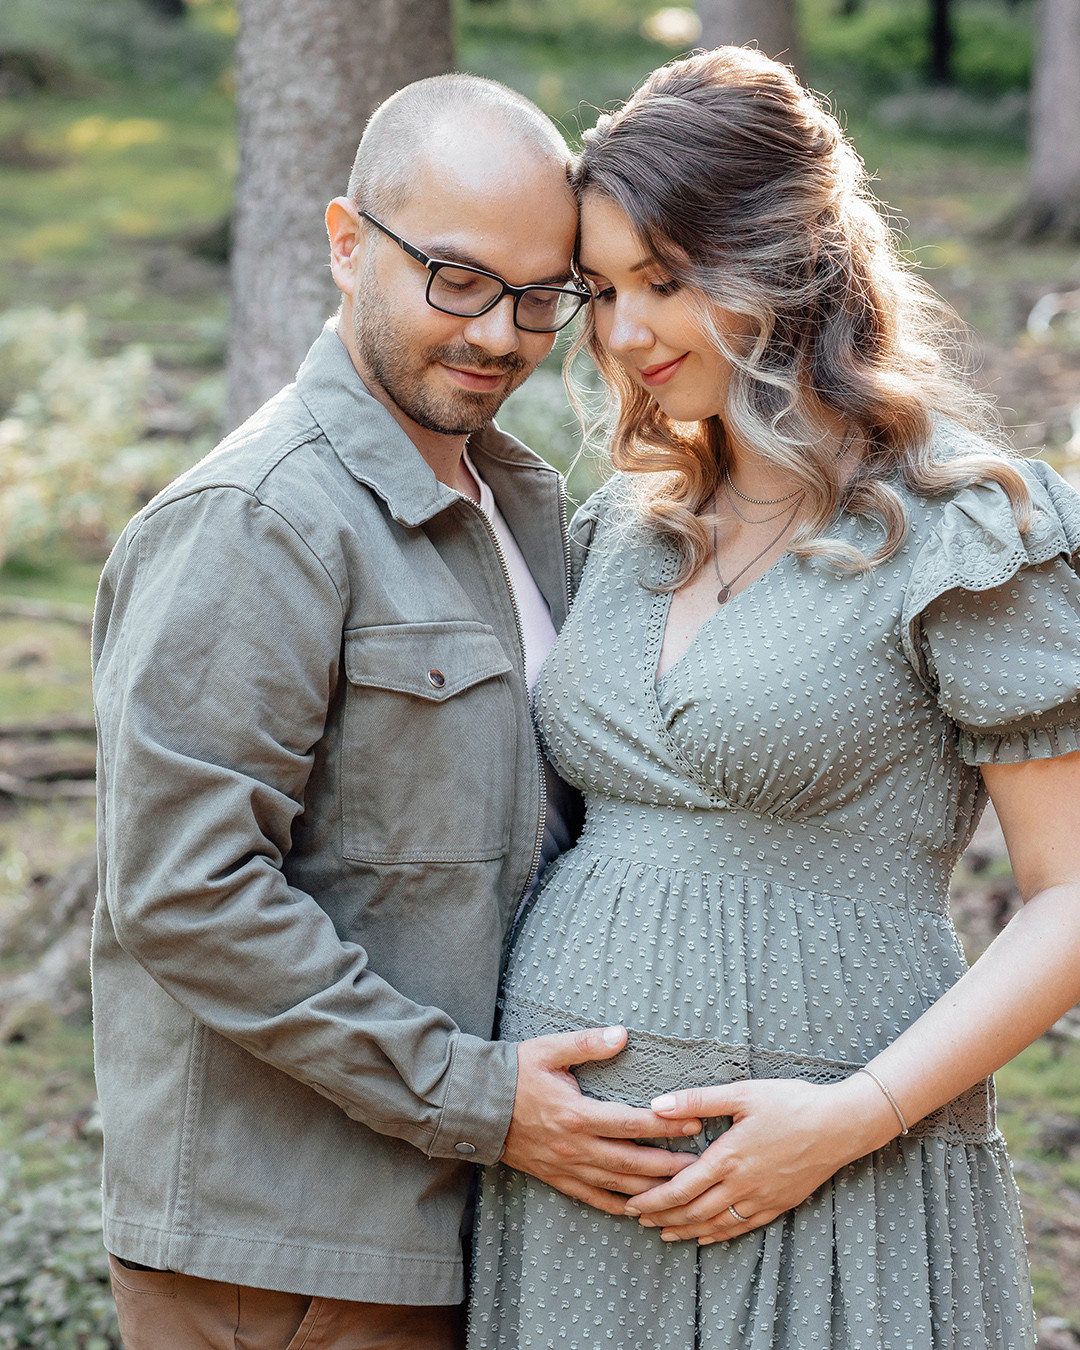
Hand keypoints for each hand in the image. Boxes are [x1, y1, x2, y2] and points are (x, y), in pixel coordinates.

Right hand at [501, 1026, 703, 1215]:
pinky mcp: (555, 1177)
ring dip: (650, 1188)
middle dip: (668, 1165)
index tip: (692, 1123)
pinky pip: (591, 1198)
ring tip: (680, 1188)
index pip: (631, 1123)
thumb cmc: (514, 1073)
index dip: (664, 1125)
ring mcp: (565, 1166)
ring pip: (616, 1184)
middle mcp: (574, 1146)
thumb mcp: (549, 1049)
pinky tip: (636, 1210)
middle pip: (631, 1162)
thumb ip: (587, 1043)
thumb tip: (622, 1034)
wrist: (476, 1104)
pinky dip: (616, 1206)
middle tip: (700, 1165)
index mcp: (576, 1114)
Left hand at [623, 1075, 896, 1241]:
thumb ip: (698, 1100)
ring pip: (714, 1224)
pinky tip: (704, 1236)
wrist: (841, 1125)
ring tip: (662, 1232)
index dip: (653, 1199)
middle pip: (692, 1211)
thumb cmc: (791, 1102)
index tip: (631, 1202)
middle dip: (661, 1217)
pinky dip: (717, 1235)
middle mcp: (741, 1185)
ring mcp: (761, 1199)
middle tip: (636, 1219)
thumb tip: (657, 1104)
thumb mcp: (743, 1093)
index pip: (680, 1187)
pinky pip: (741, 1228)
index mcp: (728, 1156)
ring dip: (684, 1230)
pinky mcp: (778, 1205)